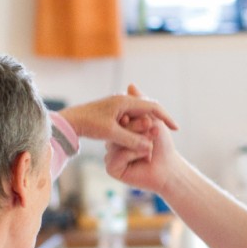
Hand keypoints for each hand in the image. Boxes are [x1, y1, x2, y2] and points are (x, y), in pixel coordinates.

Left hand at [57, 86, 177, 152]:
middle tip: (173, 129)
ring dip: (150, 123)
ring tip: (162, 133)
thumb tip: (147, 147)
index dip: (166, 117)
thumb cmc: (90, 125)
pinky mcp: (114, 111)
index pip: (153, 106)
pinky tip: (145, 134)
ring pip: (141, 113)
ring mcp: (119, 105)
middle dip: (160, 119)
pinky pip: (133, 117)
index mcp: (125, 101)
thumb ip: (131, 139)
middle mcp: (123, 100)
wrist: (71, 120)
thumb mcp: (112, 134)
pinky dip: (141, 125)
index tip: (176, 128)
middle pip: (149, 108)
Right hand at [105, 85, 181, 193]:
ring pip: (114, 144)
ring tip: (151, 148)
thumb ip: (141, 102)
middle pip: (115, 131)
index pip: (119, 120)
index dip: (132, 119)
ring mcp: (111, 155)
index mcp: (120, 131)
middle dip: (137, 130)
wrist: (168, 168)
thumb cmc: (162, 145)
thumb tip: (130, 84)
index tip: (147, 122)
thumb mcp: (152, 120)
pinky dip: (131, 155)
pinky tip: (143, 159)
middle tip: (153, 132)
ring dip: (137, 144)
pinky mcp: (112, 168)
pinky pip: (115, 157)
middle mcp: (114, 142)